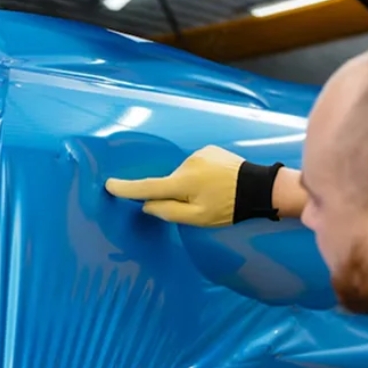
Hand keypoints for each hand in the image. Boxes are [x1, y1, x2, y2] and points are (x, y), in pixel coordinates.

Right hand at [106, 145, 245, 226]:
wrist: (258, 187)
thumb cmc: (229, 207)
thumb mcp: (199, 218)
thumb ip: (170, 212)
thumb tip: (148, 205)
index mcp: (183, 183)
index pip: (148, 187)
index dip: (127, 188)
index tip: (109, 185)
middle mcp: (187, 164)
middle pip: (169, 183)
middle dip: (176, 194)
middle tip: (200, 205)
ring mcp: (198, 154)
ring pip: (183, 174)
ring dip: (190, 185)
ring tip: (212, 194)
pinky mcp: (208, 150)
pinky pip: (195, 166)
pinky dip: (199, 176)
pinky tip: (216, 183)